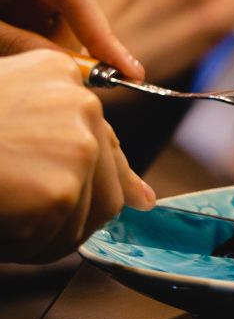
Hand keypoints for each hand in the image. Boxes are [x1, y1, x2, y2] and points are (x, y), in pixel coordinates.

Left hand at [0, 0, 143, 78]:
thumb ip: (13, 40)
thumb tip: (66, 67)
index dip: (100, 33)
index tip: (125, 69)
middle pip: (64, 3)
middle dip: (66, 46)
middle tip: (72, 84)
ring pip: (47, 14)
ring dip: (42, 47)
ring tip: (22, 63)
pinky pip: (27, 16)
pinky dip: (26, 41)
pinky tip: (13, 53)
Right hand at [0, 50, 154, 263]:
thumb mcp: (4, 101)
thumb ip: (52, 126)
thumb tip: (137, 193)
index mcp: (58, 72)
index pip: (101, 131)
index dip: (106, 171)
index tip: (128, 196)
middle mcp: (81, 101)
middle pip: (107, 174)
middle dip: (73, 204)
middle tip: (24, 213)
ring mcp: (78, 143)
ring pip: (94, 208)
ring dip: (52, 228)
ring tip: (7, 216)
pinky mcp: (64, 188)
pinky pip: (65, 237)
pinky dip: (34, 246)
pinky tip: (4, 227)